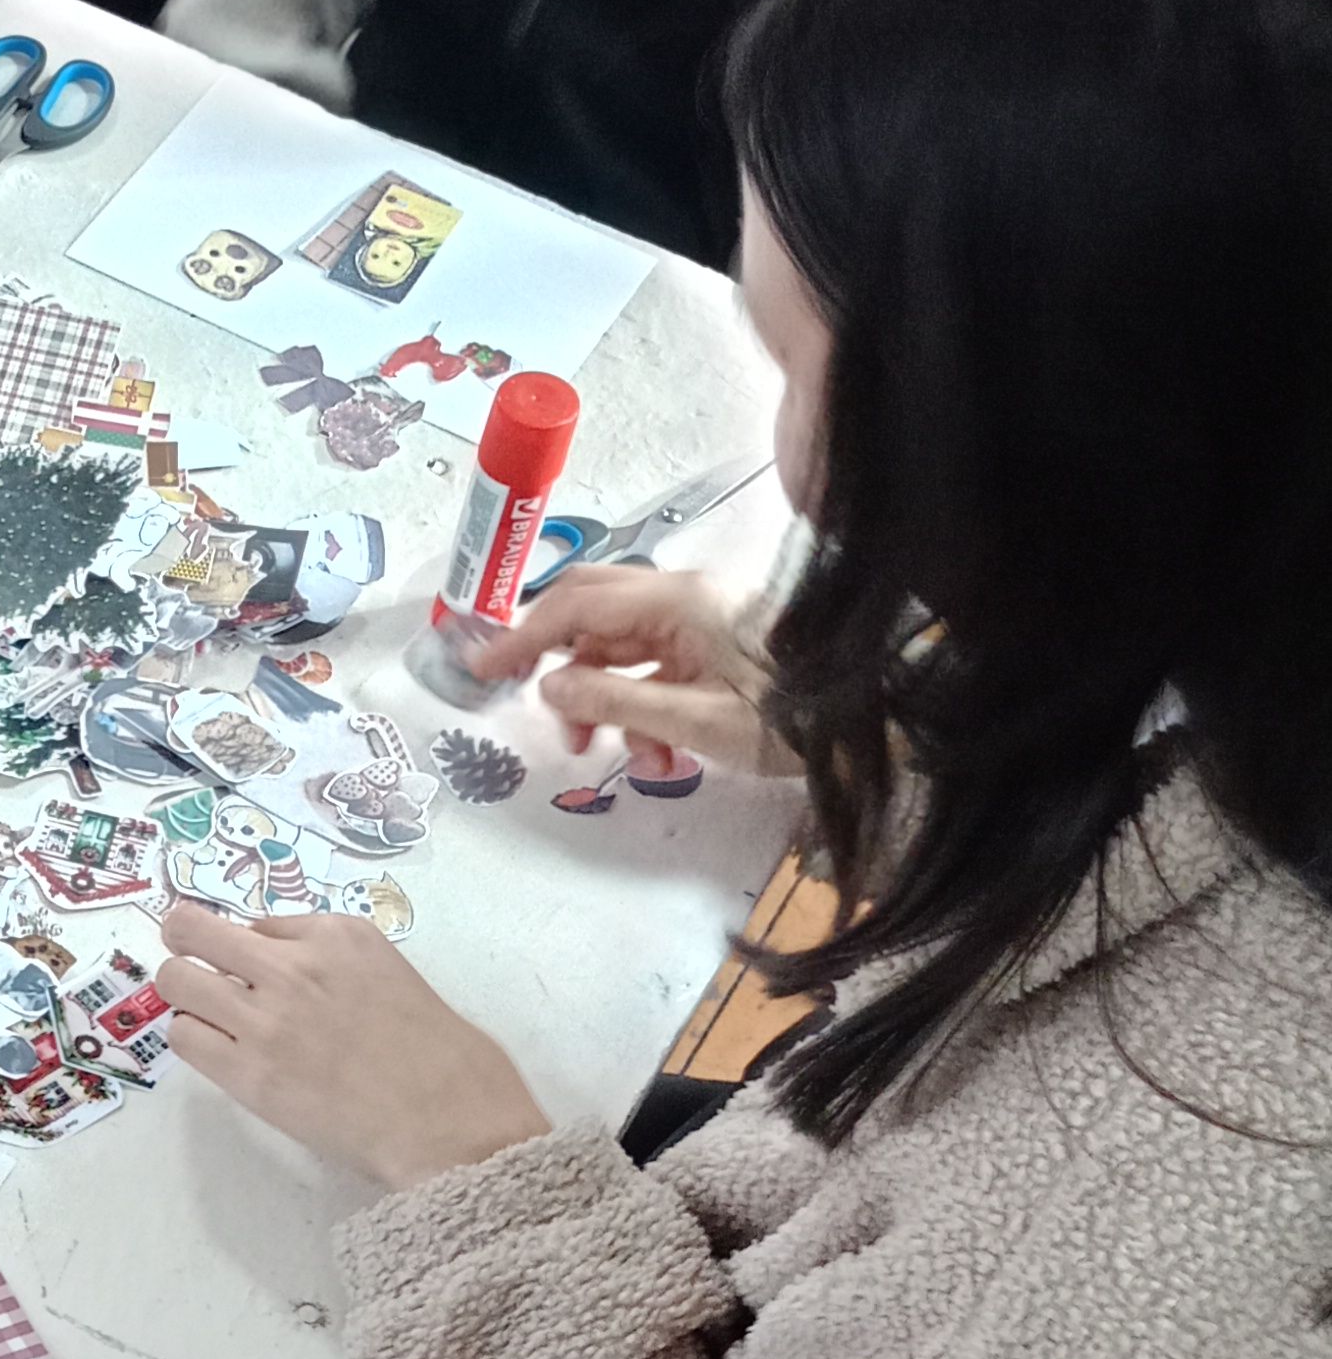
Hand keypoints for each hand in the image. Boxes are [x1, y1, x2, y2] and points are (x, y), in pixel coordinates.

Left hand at [152, 903, 549, 1190]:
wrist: (449, 1120)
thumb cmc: (437, 1054)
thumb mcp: (389, 971)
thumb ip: (330, 959)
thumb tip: (273, 961)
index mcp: (338, 935)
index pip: (258, 924)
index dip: (253, 950)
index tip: (261, 972)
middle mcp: (294, 966)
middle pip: (191, 930)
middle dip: (184, 942)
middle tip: (190, 963)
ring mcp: (266, 1019)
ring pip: (175, 979)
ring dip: (185, 994)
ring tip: (209, 1016)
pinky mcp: (248, 1073)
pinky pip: (184, 1036)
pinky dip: (195, 1039)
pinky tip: (222, 1053)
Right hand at [469, 565, 790, 778]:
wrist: (875, 724)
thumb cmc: (789, 718)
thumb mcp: (694, 721)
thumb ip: (613, 702)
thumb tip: (549, 688)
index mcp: (676, 602)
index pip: (576, 607)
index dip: (522, 637)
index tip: (484, 669)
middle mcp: (685, 599)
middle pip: (595, 617)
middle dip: (563, 669)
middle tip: (542, 714)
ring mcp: (704, 622)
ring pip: (626, 651)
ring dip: (608, 704)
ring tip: (613, 757)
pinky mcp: (719, 648)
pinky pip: (660, 670)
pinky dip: (646, 711)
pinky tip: (663, 759)